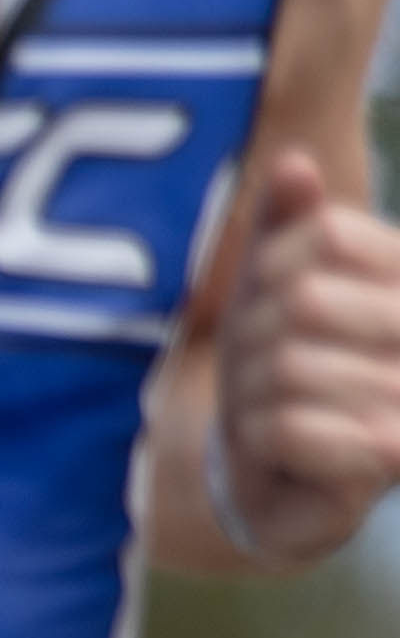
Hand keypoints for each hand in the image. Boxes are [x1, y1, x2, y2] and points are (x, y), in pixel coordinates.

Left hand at [212, 150, 399, 562]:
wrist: (280, 473)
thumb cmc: (279, 364)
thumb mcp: (268, 285)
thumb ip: (283, 225)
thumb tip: (293, 165)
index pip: (322, 235)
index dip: (268, 269)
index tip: (271, 306)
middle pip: (301, 301)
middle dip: (252, 340)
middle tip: (265, 373)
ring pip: (285, 368)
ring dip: (252, 396)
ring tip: (275, 412)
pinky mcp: (391, 461)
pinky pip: (286, 426)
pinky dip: (261, 439)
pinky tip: (285, 450)